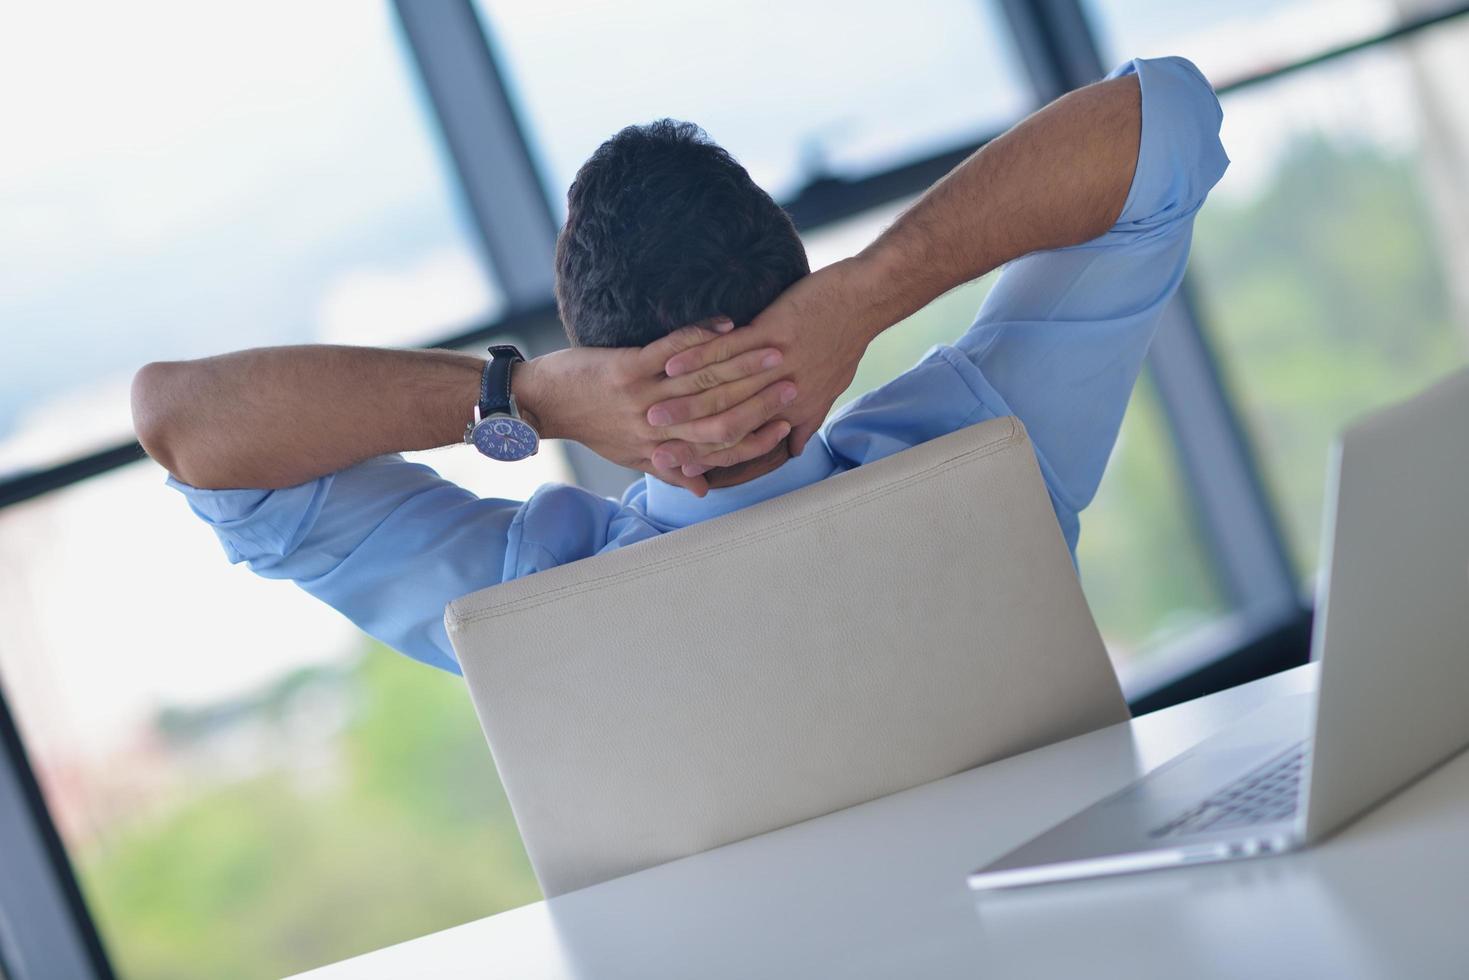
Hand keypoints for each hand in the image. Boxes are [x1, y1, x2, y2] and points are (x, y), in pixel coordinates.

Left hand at [516, 320, 798, 495]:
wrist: (542, 402)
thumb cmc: (590, 428)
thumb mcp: (630, 456)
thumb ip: (671, 470)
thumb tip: (705, 490)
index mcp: (659, 450)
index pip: (718, 449)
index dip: (755, 439)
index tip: (786, 425)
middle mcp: (654, 428)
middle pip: (718, 415)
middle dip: (759, 399)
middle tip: (793, 382)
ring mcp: (640, 397)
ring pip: (701, 383)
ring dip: (741, 365)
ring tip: (773, 351)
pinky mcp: (626, 368)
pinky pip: (671, 351)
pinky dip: (701, 338)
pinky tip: (728, 326)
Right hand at [648, 256, 895, 473]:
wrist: (862, 302)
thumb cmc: (845, 343)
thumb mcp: (829, 391)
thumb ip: (806, 422)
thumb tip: (792, 451)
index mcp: (792, 413)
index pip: (744, 444)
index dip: (712, 459)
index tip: (681, 469)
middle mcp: (782, 397)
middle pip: (725, 425)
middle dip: (686, 439)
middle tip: (652, 449)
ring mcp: (774, 366)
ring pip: (720, 392)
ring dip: (682, 403)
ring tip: (649, 411)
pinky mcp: (770, 334)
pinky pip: (725, 353)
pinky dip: (695, 359)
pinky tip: (669, 365)